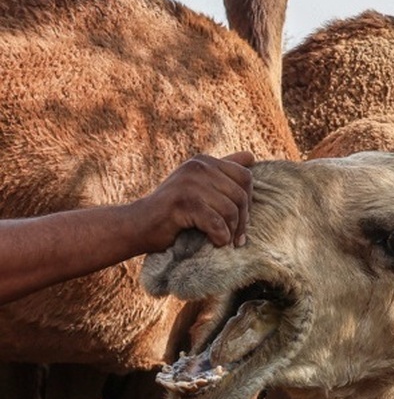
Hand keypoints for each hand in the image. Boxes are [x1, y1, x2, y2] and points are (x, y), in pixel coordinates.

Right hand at [133, 151, 254, 250]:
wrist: (138, 225)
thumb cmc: (174, 210)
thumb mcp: (199, 186)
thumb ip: (223, 171)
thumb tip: (251, 156)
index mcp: (204, 161)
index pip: (245, 177)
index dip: (248, 202)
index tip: (240, 220)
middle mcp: (197, 167)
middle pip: (240, 195)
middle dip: (242, 221)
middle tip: (237, 238)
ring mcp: (188, 183)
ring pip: (230, 210)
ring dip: (231, 232)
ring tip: (224, 241)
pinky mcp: (182, 203)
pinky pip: (216, 223)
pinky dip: (220, 237)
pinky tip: (215, 242)